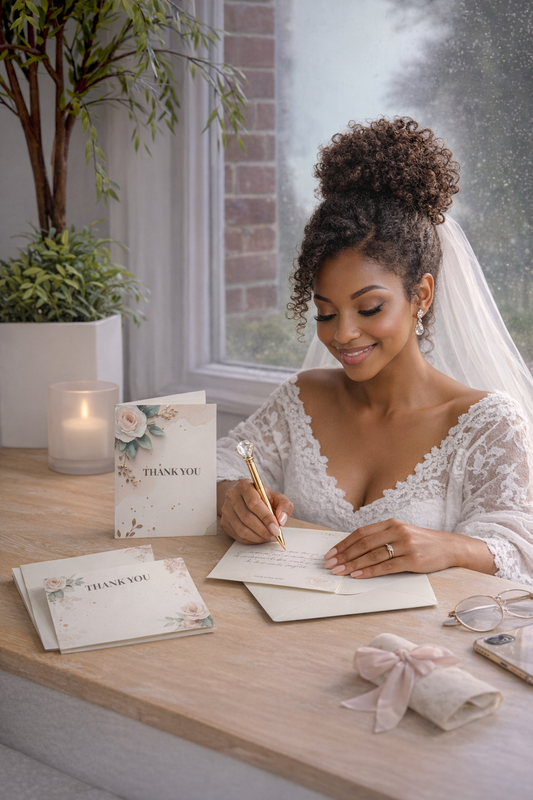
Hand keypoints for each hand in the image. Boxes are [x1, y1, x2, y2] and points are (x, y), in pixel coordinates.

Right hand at [218, 479, 292, 544]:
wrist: (244, 498)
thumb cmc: (262, 498)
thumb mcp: (276, 497)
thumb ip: (284, 506)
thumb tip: (281, 520)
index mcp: (245, 486)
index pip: (254, 503)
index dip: (266, 518)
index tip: (276, 528)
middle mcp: (232, 496)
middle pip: (247, 518)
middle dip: (263, 530)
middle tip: (274, 535)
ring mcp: (226, 510)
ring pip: (241, 529)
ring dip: (258, 537)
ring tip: (269, 537)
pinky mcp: (224, 522)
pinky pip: (238, 536)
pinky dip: (251, 540)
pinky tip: (260, 538)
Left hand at [323, 518, 495, 577]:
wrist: (449, 547)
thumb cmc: (421, 542)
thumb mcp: (401, 533)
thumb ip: (381, 538)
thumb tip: (354, 549)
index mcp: (391, 523)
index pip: (361, 533)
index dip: (344, 543)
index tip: (331, 553)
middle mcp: (397, 531)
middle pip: (363, 544)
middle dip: (344, 555)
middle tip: (330, 565)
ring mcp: (405, 545)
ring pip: (372, 555)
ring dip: (353, 565)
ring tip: (340, 572)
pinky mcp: (413, 560)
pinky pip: (386, 566)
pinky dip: (370, 571)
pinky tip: (358, 575)